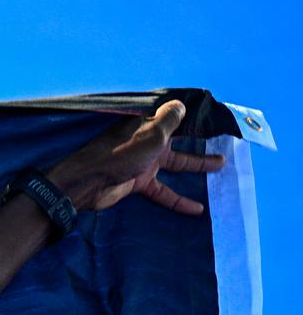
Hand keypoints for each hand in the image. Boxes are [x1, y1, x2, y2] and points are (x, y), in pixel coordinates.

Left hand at [44, 99, 225, 216]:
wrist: (90, 181)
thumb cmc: (121, 152)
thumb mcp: (151, 132)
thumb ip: (169, 119)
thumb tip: (180, 104)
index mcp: (150, 125)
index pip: (176, 117)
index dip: (195, 117)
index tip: (216, 118)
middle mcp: (148, 141)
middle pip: (180, 140)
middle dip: (201, 141)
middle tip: (224, 140)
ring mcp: (143, 162)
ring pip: (176, 165)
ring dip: (197, 167)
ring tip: (221, 167)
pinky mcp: (138, 183)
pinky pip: (163, 192)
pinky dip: (178, 200)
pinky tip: (197, 210)